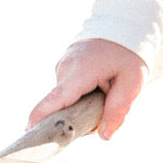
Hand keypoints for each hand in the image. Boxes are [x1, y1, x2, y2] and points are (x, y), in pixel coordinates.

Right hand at [27, 38, 145, 140]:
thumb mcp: (132, 81)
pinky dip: (81, 94)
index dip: (41, 117)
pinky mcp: (63, 68)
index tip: (29, 132)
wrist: (123, 27)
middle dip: (79, 115)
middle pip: (62, 105)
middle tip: (104, 106)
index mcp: (81, 70)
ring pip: (66, 99)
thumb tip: (104, 135)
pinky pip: (68, 90)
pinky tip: (98, 85)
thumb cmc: (128, 53)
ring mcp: (61, 66)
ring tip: (105, 88)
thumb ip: (118, 108)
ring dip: (82, 104)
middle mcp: (65, 67)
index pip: (56, 98)